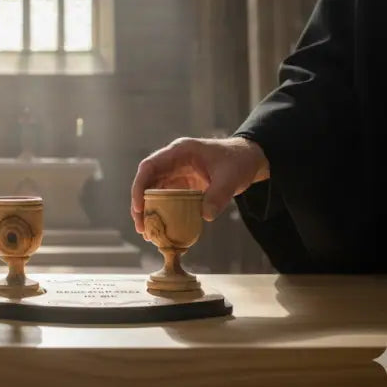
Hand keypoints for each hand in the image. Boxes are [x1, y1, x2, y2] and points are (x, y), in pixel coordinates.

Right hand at [130, 137, 268, 233]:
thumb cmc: (238, 161)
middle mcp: (173, 162)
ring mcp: (176, 174)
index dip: (139, 186)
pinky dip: (162, 214)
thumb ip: (219, 195)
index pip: (150, 167)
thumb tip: (206, 216)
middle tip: (141, 228)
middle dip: (140, 205)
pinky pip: (166, 200)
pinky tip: (162, 230)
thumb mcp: (231, 177)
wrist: (248, 160)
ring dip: (149, 212)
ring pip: (153, 192)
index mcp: (179, 152)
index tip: (139, 207)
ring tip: (148, 234)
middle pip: (147, 182)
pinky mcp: (182, 185)